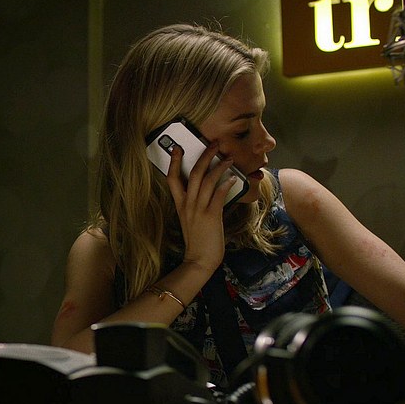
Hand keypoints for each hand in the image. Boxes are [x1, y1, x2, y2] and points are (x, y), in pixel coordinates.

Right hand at [165, 144, 235, 272]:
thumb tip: (211, 191)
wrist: (199, 260)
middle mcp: (187, 204)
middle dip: (204, 155)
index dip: (173, 162)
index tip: (177, 148)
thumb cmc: (198, 242)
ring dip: (219, 166)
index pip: (172, 179)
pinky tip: (233, 178)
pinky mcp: (211, 216)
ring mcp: (198, 209)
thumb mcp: (192, 220)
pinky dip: (226, 184)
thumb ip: (197, 205)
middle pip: (193, 173)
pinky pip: (218, 194)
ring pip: (207, 180)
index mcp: (180, 205)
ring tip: (229, 158)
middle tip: (213, 143)